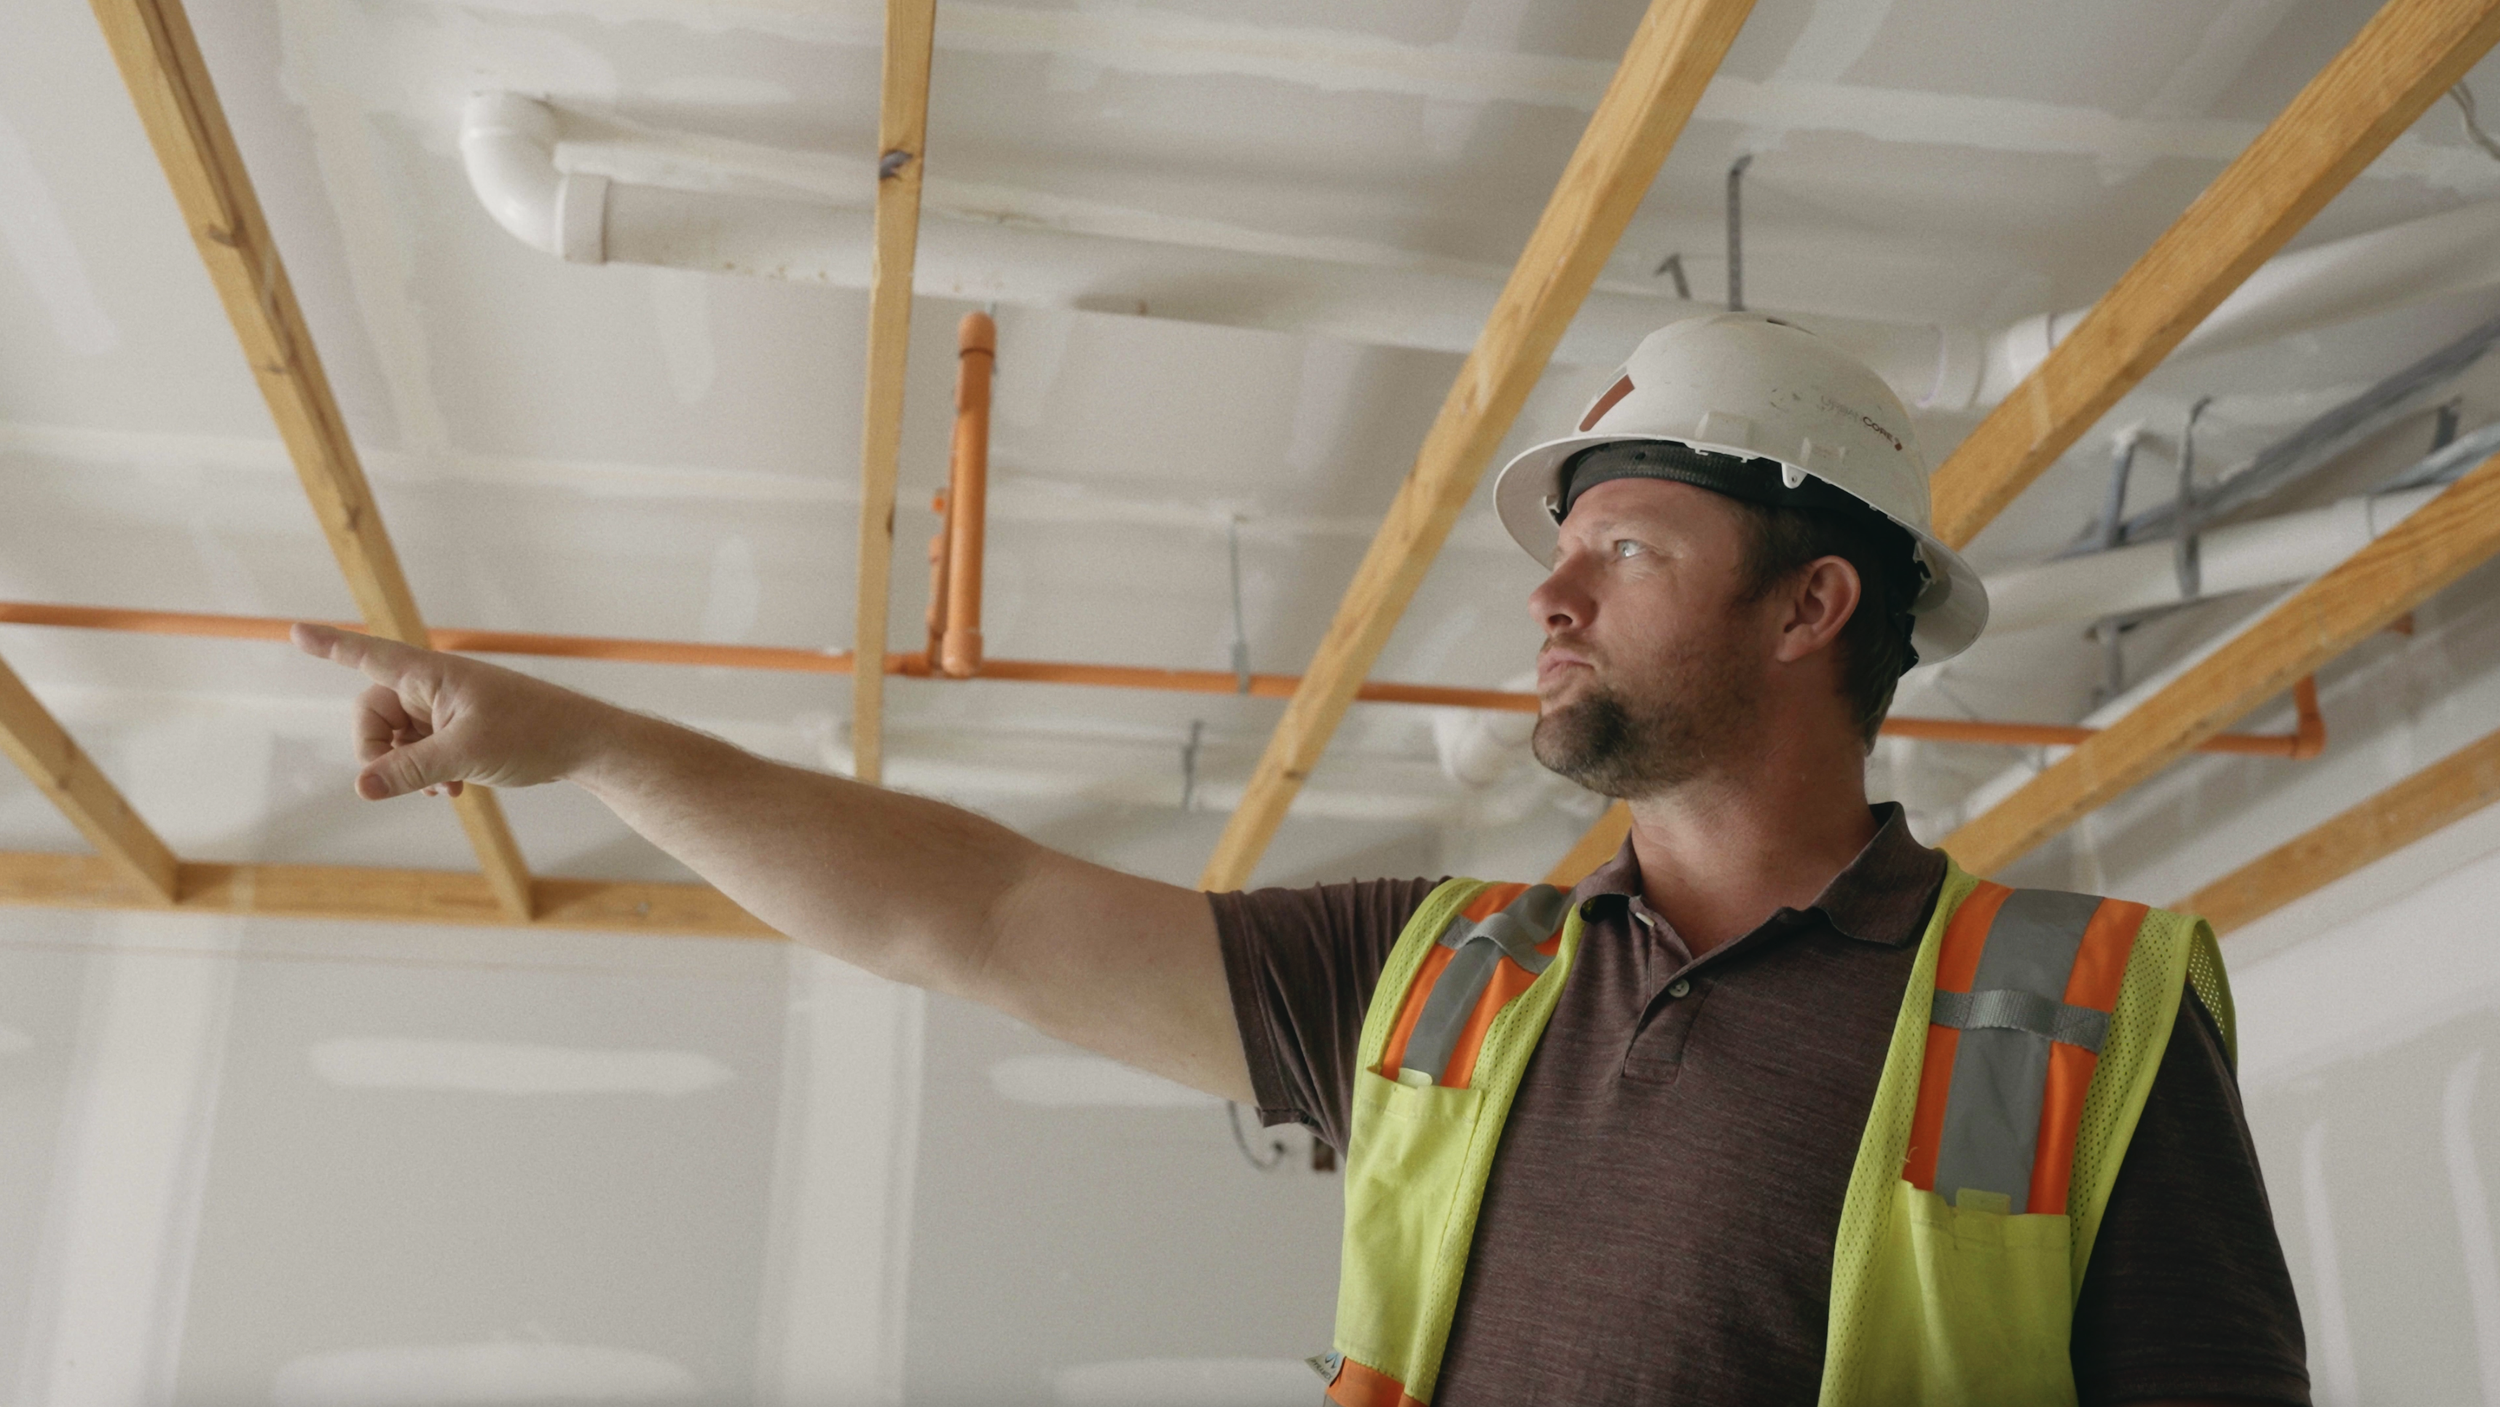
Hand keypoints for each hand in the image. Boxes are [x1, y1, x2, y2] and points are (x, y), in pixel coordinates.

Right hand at [291, 623, 607, 800]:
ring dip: (410, 768)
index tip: (295, 630)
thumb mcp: (464, 756)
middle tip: (406, 782)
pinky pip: (423, 748)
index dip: (331, 646)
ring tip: (443, 789)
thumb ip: (408, 771)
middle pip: (374, 715)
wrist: (584, 744)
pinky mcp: (463, 727)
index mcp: (432, 674)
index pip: (369, 655)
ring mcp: (448, 706)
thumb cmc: (531, 734)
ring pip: (399, 738)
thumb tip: (359, 787)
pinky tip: (455, 790)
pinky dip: (430, 771)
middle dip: (382, 752)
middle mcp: (434, 685)